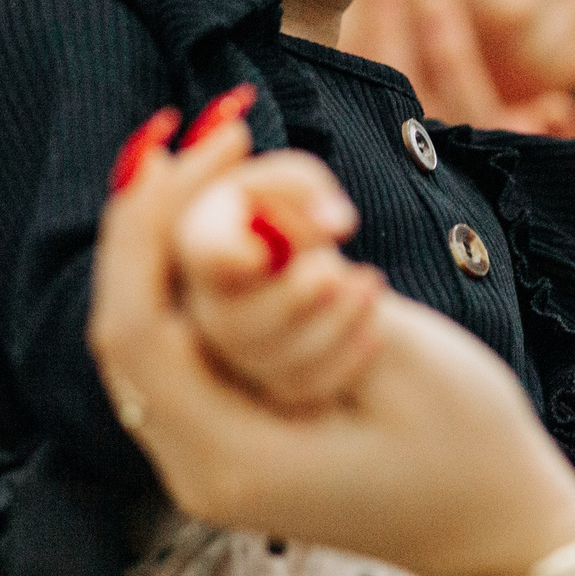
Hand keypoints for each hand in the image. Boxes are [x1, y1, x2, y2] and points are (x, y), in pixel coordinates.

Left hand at [90, 110, 574, 575]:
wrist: (502, 527)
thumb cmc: (469, 450)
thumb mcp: (395, 350)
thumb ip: (300, 287)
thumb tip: (238, 215)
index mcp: (230, 458)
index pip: (142, 325)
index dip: (155, 220)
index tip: (204, 139)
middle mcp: (200, 459)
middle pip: (138, 310)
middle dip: (175, 209)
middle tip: (231, 128)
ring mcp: (212, 444)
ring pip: (166, 310)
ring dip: (219, 234)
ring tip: (322, 211)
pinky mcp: (234, 419)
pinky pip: (198, 327)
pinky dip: (230, 266)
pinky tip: (282, 225)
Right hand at [176, 150, 386, 412]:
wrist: (316, 268)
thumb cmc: (297, 212)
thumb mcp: (298, 186)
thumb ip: (303, 189)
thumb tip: (334, 223)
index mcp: (200, 244)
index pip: (203, 255)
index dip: (226, 259)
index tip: (261, 255)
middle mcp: (204, 306)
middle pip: (235, 324)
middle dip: (292, 299)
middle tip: (335, 270)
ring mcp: (234, 354)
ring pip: (273, 362)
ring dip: (334, 321)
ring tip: (369, 284)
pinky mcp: (269, 387)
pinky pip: (303, 388)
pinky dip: (348, 356)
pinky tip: (374, 328)